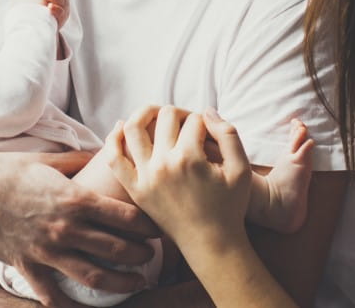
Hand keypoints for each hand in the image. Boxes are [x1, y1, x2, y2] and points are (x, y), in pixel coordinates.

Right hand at [0, 153, 159, 303]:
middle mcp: (66, 228)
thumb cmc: (9, 171)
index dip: (147, 226)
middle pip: (116, 249)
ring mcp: (47, 250)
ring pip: (93, 276)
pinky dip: (70, 305)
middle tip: (151, 257)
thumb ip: (79, 160)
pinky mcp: (27, 265)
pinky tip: (85, 307)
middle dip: (141, 256)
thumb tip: (104, 147)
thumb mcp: (49, 161)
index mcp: (75, 199)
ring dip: (120, 283)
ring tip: (135, 283)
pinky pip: (52, 294)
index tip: (158, 229)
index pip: (124, 217)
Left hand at [106, 106, 252, 252]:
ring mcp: (145, 176)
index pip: (193, 120)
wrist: (210, 243)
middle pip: (165, 116)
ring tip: (154, 114)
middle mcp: (164, 164)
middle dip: (179, 113)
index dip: (203, 120)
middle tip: (186, 124)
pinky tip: (122, 128)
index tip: (207, 130)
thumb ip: (229, 134)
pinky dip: (113, 138)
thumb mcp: (241, 170)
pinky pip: (113, 157)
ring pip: (133, 128)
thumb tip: (206, 111)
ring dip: (143, 113)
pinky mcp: (135, 189)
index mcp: (190, 158)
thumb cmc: (229, 206)